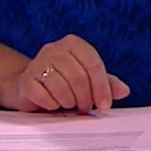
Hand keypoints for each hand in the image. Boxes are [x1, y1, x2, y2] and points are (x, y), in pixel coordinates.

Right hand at [11, 34, 131, 113]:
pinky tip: (52, 103)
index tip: (105, 105)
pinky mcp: (26, 80)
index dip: (102, 87)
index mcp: (73, 43)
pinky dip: (53, 105)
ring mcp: (37, 63)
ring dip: (69, 102)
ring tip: (68, 103)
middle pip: (79, 77)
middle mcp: (54, 48)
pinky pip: (45, 97)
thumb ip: (107, 83)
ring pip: (62, 88)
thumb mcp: (88, 79)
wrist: (29, 85)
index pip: (93, 64)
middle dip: (85, 98)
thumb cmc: (63, 81)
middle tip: (84, 107)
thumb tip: (124, 90)